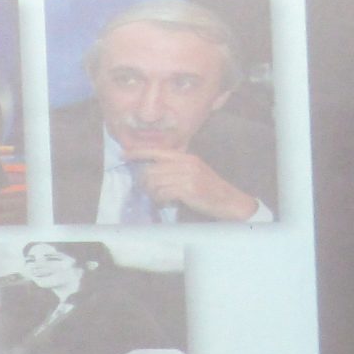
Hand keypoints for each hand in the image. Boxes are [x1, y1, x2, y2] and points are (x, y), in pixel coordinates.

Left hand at [126, 150, 261, 221]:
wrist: (230, 201)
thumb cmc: (209, 188)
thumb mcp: (194, 171)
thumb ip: (175, 167)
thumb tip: (150, 169)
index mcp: (186, 157)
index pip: (157, 151)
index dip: (138, 152)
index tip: (124, 155)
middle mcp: (186, 163)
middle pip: (151, 169)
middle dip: (144, 182)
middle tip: (148, 191)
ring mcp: (188, 176)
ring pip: (154, 182)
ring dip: (152, 193)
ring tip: (158, 198)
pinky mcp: (189, 190)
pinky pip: (163, 193)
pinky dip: (160, 199)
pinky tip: (165, 202)